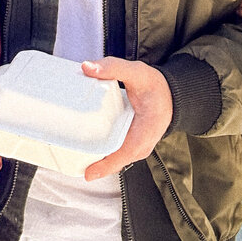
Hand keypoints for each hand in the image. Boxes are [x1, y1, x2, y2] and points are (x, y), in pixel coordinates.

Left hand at [81, 58, 172, 180]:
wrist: (171, 94)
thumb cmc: (156, 87)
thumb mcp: (137, 72)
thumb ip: (113, 67)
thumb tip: (88, 68)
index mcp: (145, 132)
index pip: (124, 154)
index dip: (106, 165)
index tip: (88, 172)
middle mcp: (141, 144)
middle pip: (115, 161)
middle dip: (94, 165)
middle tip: (70, 161)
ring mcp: (136, 146)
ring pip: (114, 159)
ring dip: (96, 161)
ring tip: (73, 158)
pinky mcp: (130, 143)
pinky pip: (115, 153)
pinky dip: (101, 154)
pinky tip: (86, 149)